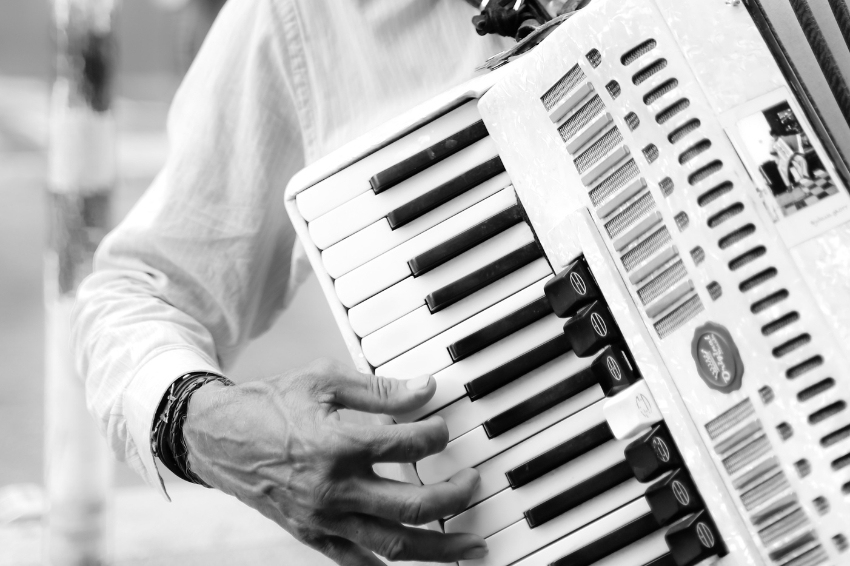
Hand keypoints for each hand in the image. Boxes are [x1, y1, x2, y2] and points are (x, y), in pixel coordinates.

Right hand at [183, 358, 487, 564]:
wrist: (217, 436)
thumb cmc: (269, 404)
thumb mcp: (324, 380)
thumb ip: (381, 389)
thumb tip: (426, 389)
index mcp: (340, 444)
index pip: (411, 444)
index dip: (437, 433)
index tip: (443, 427)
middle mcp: (335, 488)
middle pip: (414, 505)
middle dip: (455, 497)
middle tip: (474, 483)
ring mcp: (324, 518)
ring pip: (394, 544)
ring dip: (440, 547)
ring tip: (472, 545)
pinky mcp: (312, 534)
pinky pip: (357, 561)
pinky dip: (389, 565)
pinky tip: (415, 562)